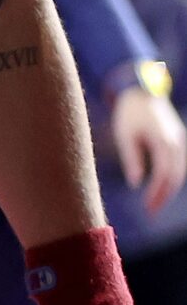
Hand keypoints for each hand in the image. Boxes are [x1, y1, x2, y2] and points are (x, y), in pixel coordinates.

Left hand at [111, 86, 186, 214]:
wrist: (142, 92)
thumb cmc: (129, 113)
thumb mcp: (125, 135)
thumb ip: (132, 159)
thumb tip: (136, 184)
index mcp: (163, 142)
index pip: (164, 175)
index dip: (157, 193)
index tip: (147, 208)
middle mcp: (176, 143)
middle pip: (175, 177)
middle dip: (164, 196)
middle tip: (151, 212)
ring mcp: (179, 141)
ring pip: (179, 172)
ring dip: (169, 188)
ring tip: (154, 203)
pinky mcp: (177, 140)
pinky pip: (178, 164)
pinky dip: (172, 177)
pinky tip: (161, 187)